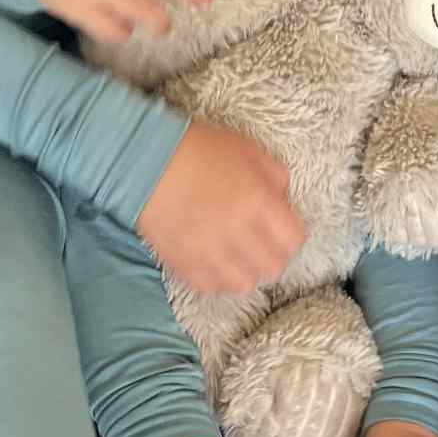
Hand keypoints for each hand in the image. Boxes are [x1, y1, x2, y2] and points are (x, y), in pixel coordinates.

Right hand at [138, 122, 306, 295]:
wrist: (144, 161)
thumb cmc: (198, 150)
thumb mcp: (247, 149)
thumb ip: (275, 176)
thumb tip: (283, 201)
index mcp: (258, 201)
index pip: (293, 241)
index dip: (290, 238)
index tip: (280, 232)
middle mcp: (237, 232)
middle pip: (272, 268)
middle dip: (271, 257)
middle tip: (260, 246)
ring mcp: (209, 252)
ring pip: (243, 284)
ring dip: (244, 271)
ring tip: (235, 257)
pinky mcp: (183, 264)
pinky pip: (210, 287)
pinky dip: (215, 278)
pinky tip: (212, 261)